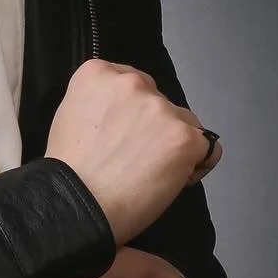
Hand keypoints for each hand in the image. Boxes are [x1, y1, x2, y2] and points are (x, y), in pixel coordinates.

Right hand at [45, 59, 220, 243]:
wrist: (78, 205)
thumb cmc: (69, 170)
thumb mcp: (71, 114)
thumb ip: (100, 102)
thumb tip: (123, 113)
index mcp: (99, 72)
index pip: (133, 83)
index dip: (131, 112)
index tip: (122, 135)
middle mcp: (132, 82)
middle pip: (159, 100)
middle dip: (153, 125)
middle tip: (135, 157)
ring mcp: (161, 108)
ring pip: (184, 122)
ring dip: (173, 143)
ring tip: (151, 173)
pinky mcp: (184, 137)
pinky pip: (207, 147)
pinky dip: (197, 164)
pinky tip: (175, 179)